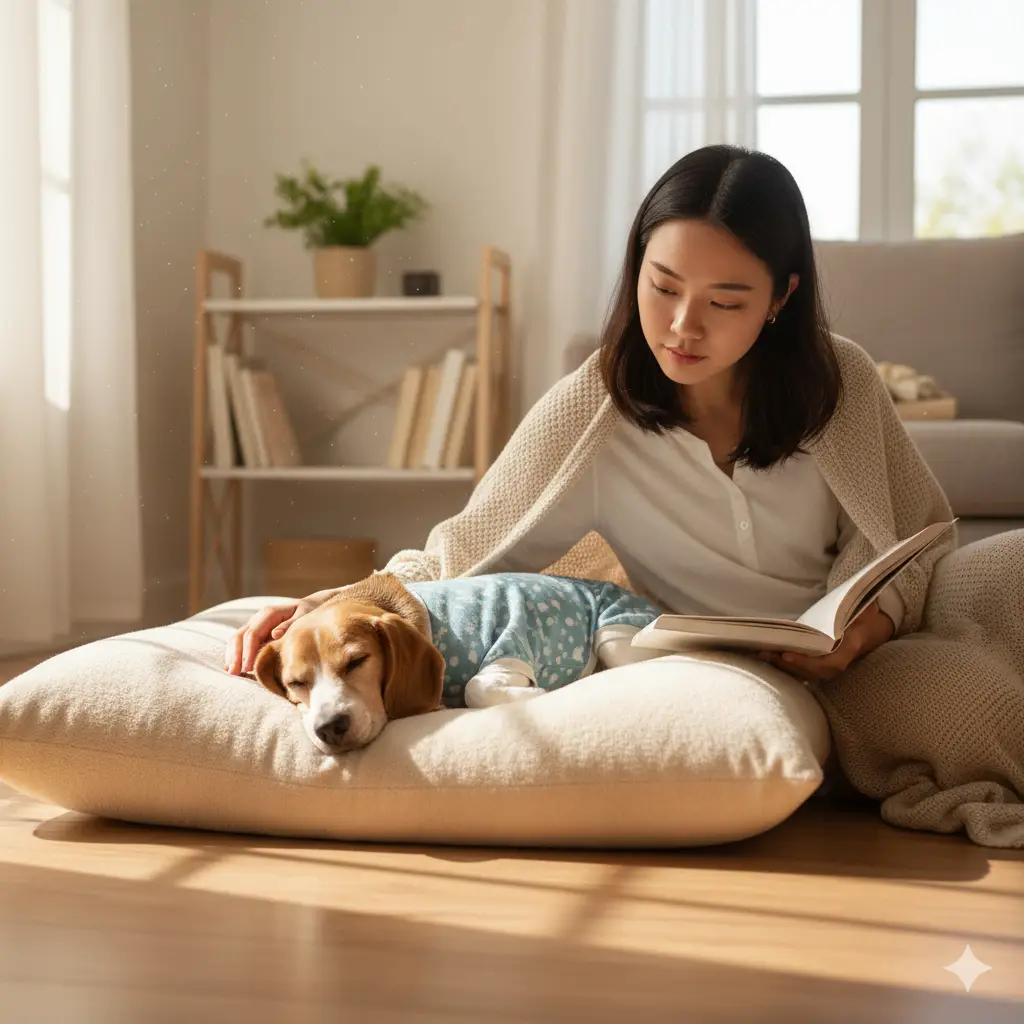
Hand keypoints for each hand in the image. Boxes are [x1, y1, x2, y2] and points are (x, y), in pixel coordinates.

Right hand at [224, 587, 338, 675]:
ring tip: (231, 673)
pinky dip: (234, 653)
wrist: (309, 606)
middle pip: (240, 636)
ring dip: (232, 655)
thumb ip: (290, 625)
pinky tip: (231, 667)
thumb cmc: (309, 612)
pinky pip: (240, 642)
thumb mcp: (304, 616)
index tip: (248, 668)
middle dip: (236, 655)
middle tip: (235, 673)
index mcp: (269, 613)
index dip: (248, 651)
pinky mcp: (255, 631)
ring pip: (236, 638)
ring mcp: (255, 624)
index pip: (253, 633)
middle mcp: (258, 617)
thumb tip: (274, 634)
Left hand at [758, 598, 894, 683]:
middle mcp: (839, 662)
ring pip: (805, 674)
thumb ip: (861, 602)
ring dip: (783, 666)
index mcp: (851, 647)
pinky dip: (786, 667)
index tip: (787, 655)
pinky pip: (803, 672)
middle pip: (812, 671)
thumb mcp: (866, 607)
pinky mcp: (821, 668)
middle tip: (766, 653)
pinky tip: (768, 658)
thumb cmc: (864, 616)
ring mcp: (830, 668)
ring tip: (762, 655)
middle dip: (788, 664)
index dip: (808, 662)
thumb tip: (858, 593)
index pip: (830, 662)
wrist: (871, 631)